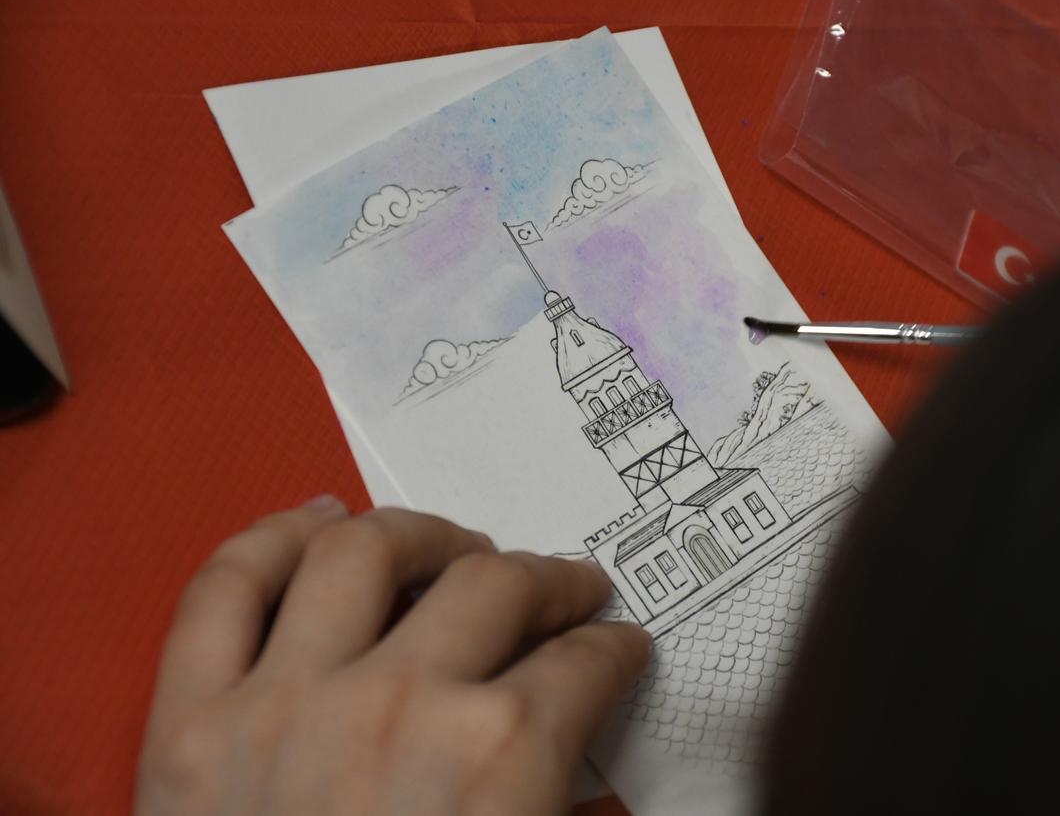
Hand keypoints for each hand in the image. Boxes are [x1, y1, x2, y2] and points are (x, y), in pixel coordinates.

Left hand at [135, 497, 649, 815]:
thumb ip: (563, 802)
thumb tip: (592, 760)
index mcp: (502, 760)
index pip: (587, 663)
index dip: (615, 646)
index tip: (619, 643)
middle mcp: (401, 706)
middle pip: (497, 587)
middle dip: (552, 580)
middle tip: (566, 589)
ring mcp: (285, 703)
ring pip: (368, 551)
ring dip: (426, 534)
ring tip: (455, 545)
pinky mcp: (190, 723)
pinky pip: (227, 586)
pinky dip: (272, 537)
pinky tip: (317, 521)